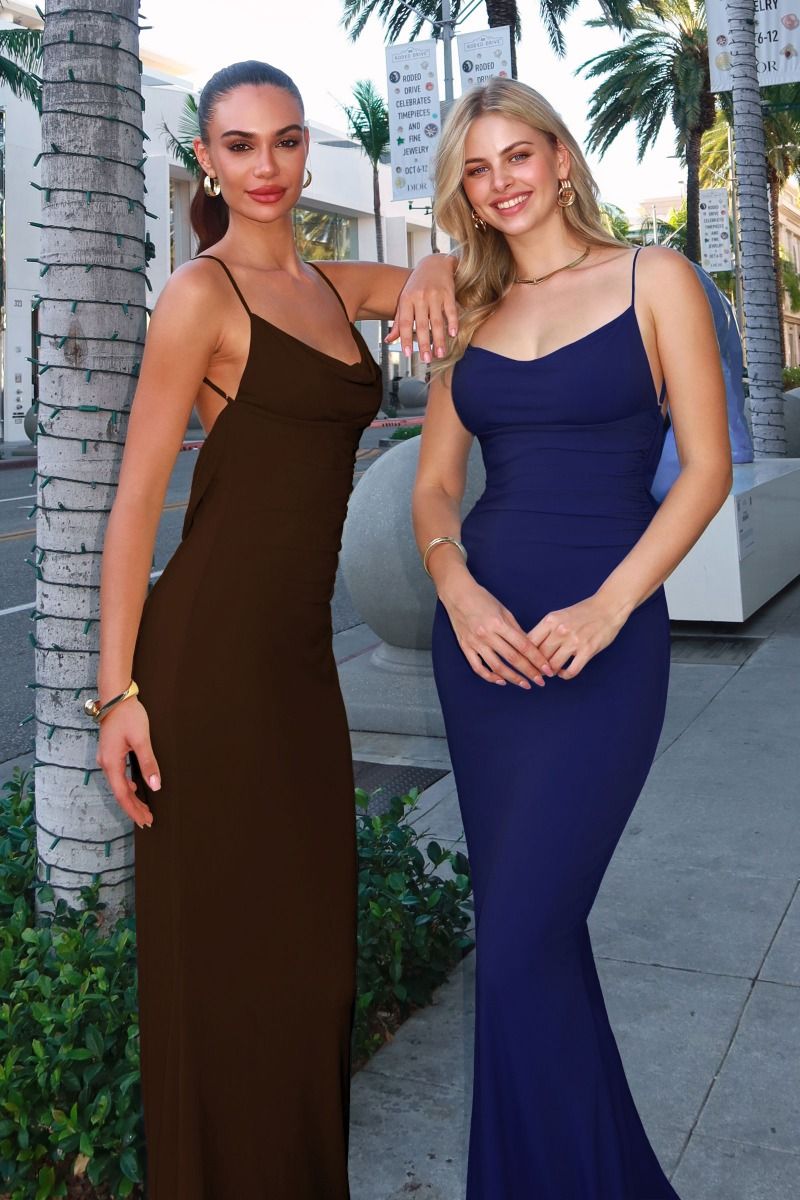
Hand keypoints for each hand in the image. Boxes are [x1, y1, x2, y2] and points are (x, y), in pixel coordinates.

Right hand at [96, 698, 159, 827]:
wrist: (116, 696)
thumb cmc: (128, 716)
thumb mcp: (141, 739)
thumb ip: (148, 763)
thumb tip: (155, 785)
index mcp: (112, 763)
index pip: (123, 795)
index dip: (134, 810)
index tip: (146, 820)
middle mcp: (105, 763)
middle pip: (119, 792)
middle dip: (133, 807)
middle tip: (148, 819)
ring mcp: (106, 758)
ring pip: (118, 785)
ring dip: (131, 797)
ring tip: (144, 808)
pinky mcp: (110, 752)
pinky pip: (117, 775)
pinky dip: (127, 786)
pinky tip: (135, 787)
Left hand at [386, 253, 457, 363]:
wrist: (434, 263)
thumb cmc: (417, 284)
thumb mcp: (405, 300)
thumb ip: (398, 321)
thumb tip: (389, 340)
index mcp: (406, 300)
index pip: (405, 323)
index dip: (405, 339)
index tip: (407, 354)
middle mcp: (419, 297)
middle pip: (422, 325)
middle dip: (424, 344)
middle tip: (426, 359)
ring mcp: (434, 295)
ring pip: (437, 321)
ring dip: (439, 339)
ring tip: (440, 354)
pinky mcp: (448, 292)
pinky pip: (451, 310)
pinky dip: (452, 323)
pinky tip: (453, 334)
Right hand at [441, 578, 554, 688]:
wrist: (457, 595)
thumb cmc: (483, 599)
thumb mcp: (504, 610)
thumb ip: (516, 630)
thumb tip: (530, 647)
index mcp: (499, 623)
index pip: (523, 645)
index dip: (537, 659)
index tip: (547, 669)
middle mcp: (487, 635)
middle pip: (513, 658)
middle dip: (529, 672)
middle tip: (541, 681)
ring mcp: (475, 643)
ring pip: (497, 667)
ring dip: (513, 678)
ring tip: (525, 684)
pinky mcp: (465, 647)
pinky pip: (478, 667)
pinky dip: (490, 677)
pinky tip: (501, 681)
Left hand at [526, 594, 628, 679]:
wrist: (608, 607)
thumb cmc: (582, 612)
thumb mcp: (559, 616)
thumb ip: (546, 630)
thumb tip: (530, 647)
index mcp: (550, 620)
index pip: (529, 642)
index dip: (524, 655)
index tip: (525, 661)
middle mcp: (560, 631)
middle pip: (539, 656)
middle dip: (536, 666)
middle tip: (536, 671)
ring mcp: (574, 641)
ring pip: (553, 665)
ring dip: (550, 672)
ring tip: (550, 672)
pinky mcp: (587, 650)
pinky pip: (572, 670)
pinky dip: (565, 675)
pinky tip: (564, 672)